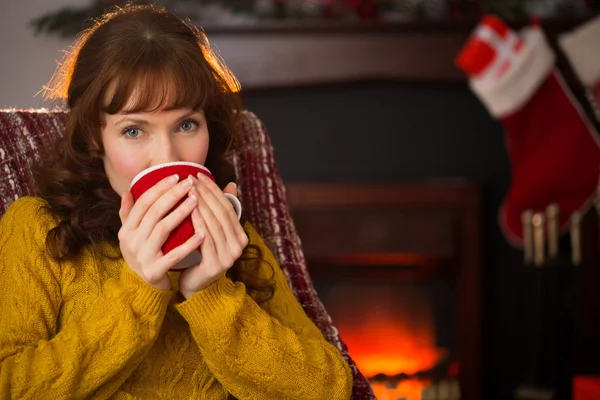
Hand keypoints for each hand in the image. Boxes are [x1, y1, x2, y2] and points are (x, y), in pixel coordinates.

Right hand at [118, 174, 204, 289]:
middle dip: (173, 196)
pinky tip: (202, 234)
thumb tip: (128, 191)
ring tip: (196, 201)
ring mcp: (142, 256)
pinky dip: (188, 244)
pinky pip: (173, 255)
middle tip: (189, 184)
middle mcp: (131, 241)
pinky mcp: (154, 271)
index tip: (176, 176)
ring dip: (180, 213)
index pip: (143, 203)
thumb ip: (129, 213)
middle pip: (154, 213)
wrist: (142, 286)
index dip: (159, 188)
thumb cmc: (142, 253)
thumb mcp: (132, 234)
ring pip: (163, 229)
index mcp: (126, 229)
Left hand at [179, 174, 247, 298]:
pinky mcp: (215, 266)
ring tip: (188, 191)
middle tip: (191, 179)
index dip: (214, 190)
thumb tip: (232, 185)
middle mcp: (238, 246)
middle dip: (206, 194)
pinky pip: (206, 240)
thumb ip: (220, 210)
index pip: (228, 207)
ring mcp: (228, 257)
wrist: (195, 287)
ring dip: (201, 206)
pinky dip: (199, 224)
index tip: (199, 176)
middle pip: (221, 214)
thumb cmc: (201, 255)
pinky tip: (190, 212)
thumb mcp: (212, 230)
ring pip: (214, 225)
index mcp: (240, 236)